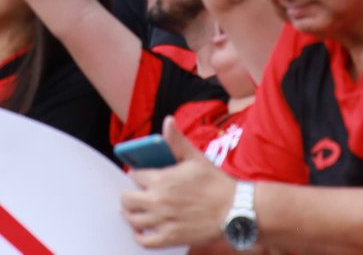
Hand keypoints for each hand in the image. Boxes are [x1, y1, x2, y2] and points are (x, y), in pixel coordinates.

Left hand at [120, 121, 236, 246]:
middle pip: (127, 199)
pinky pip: (145, 241)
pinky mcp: (170, 238)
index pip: (134, 175)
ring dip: (132, 215)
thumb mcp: (196, 158)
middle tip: (137, 196)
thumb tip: (167, 121)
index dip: (138, 176)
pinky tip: (144, 231)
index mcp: (162, 178)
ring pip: (133, 220)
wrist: (235, 210)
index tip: (142, 178)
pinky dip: (140, 236)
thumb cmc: (216, 184)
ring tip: (138, 212)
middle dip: (130, 196)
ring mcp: (163, 220)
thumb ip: (177, 141)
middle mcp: (158, 199)